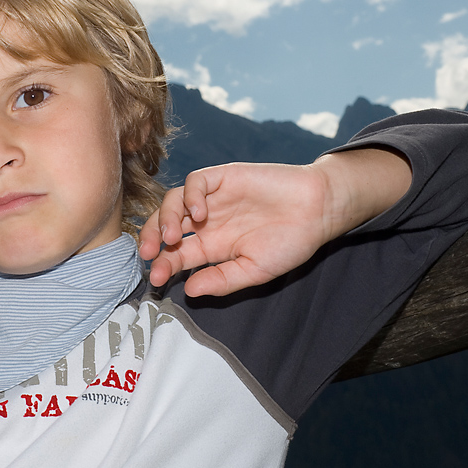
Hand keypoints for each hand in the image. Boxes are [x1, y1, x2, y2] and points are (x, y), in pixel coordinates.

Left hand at [139, 149, 410, 296]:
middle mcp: (207, 222)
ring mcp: (213, 198)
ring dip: (165, 218)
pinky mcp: (224, 177)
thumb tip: (188, 290)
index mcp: (211, 246)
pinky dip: (191, 196)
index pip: (176, 255)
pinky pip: (196, 181)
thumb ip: (222, 280)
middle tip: (149, 255)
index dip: (163, 265)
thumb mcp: (254, 270)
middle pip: (165, 227)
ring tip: (172, 237)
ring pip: (173, 202)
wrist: (318, 211)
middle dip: (151, 240)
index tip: (156, 279)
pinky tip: (201, 215)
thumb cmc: (290, 243)